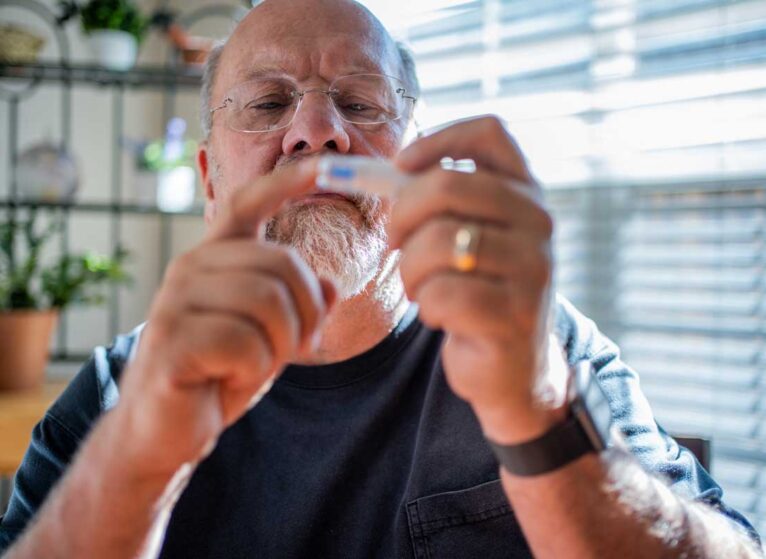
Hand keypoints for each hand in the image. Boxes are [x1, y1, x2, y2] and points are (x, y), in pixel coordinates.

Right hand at [117, 161, 334, 476]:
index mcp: (213, 258)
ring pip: (270, 302)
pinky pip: (247, 343)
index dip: (286, 182)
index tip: (324, 165)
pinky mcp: (171, 338)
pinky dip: (255, 370)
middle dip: (306, 313)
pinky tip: (230, 379)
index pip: (246, 204)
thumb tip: (331, 286)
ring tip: (257, 364)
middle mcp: (191, 267)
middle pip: (283, 264)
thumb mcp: (270, 336)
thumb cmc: (217, 373)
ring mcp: (176, 300)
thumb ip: (298, 307)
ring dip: (281, 344)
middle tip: (295, 346)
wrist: (164, 430)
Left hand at [389, 116, 565, 443]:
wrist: (514, 369)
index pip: (490, 133)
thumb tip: (360, 170)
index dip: (437, 140)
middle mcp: (538, 222)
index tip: (401, 167)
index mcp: (525, 193)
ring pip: (436, 242)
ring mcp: (532, 268)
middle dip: (402, 215)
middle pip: (446, 184)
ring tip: (425, 288)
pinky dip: (428, 307)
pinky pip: (442, 294)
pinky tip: (444, 317)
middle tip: (395, 242)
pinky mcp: (515, 315)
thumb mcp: (465, 237)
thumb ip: (432, 201)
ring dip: (411, 271)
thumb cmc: (477, 292)